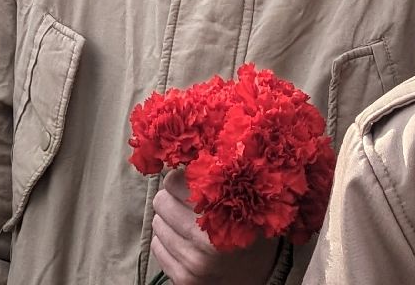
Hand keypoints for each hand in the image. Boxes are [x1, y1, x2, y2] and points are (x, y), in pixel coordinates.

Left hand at [150, 171, 280, 284]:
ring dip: (170, 221)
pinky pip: (156, 247)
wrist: (257, 278)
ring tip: (192, 225)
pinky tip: (188, 244)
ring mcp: (193, 263)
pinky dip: (168, 242)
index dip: (183, 178)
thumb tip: (195, 143)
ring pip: (156, 223)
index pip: (174, 181)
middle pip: (160, 200)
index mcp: (223, 216)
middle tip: (191, 205)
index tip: (195, 182)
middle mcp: (206, 242)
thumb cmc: (251, 232)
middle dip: (173, 199)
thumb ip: (225, 177)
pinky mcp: (183, 279)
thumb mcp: (247, 201)